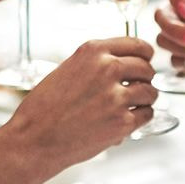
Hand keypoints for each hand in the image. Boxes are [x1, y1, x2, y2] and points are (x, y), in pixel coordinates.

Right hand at [2, 37, 156, 172]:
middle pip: (146, 68)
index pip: (136, 44)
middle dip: (145, 78)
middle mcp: (107, 69)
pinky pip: (147, 114)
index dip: (145, 54)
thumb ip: (95, 64)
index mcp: (93, 52)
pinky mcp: (122, 122)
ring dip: (145, 99)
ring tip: (133, 104)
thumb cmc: (44, 108)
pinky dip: (141, 117)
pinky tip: (129, 118)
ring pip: (150, 92)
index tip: (146, 60)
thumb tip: (124, 65)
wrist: (33, 139)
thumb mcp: (68, 69)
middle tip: (137, 87)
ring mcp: (116, 96)